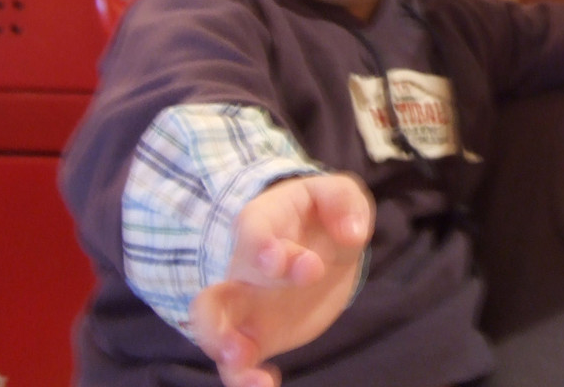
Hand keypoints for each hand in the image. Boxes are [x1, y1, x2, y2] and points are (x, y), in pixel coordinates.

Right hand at [188, 172, 374, 386]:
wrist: (318, 241)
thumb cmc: (321, 214)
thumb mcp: (338, 194)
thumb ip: (343, 201)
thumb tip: (352, 233)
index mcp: (262, 224)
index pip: (252, 233)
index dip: (265, 249)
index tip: (291, 265)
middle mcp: (244, 269)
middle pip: (212, 299)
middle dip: (217, 325)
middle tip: (239, 345)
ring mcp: (246, 306)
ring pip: (215, 335)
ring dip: (224, 356)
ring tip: (246, 372)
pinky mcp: (259, 335)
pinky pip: (242, 361)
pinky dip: (249, 376)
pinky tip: (268, 383)